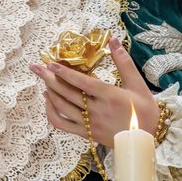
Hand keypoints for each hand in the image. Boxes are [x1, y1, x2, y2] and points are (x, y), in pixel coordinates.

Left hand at [30, 35, 159, 148]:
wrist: (146, 141)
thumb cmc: (144, 110)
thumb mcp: (137, 84)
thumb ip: (123, 61)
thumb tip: (113, 39)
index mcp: (109, 96)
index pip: (82, 82)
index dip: (64, 73)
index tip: (50, 64)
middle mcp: (97, 111)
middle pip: (67, 93)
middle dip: (49, 78)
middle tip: (36, 67)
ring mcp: (89, 124)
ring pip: (62, 108)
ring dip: (50, 92)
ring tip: (42, 79)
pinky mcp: (86, 134)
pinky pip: (62, 124)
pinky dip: (51, 112)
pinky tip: (48, 100)